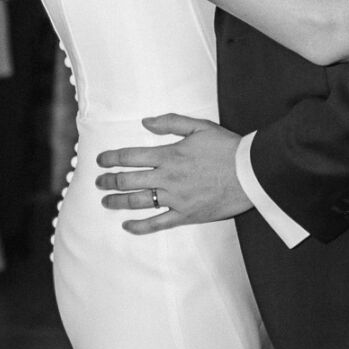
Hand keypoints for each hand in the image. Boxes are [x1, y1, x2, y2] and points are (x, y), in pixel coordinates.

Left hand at [95, 115, 251, 231]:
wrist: (251, 173)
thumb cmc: (227, 148)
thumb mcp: (200, 126)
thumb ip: (170, 122)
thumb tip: (145, 122)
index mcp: (169, 155)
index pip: (131, 157)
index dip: (111, 158)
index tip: (100, 160)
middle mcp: (168, 178)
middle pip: (129, 181)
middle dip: (109, 181)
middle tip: (98, 182)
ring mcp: (176, 199)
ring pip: (138, 202)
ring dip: (118, 202)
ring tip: (105, 201)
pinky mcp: (186, 215)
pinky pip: (158, 224)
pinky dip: (140, 226)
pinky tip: (127, 226)